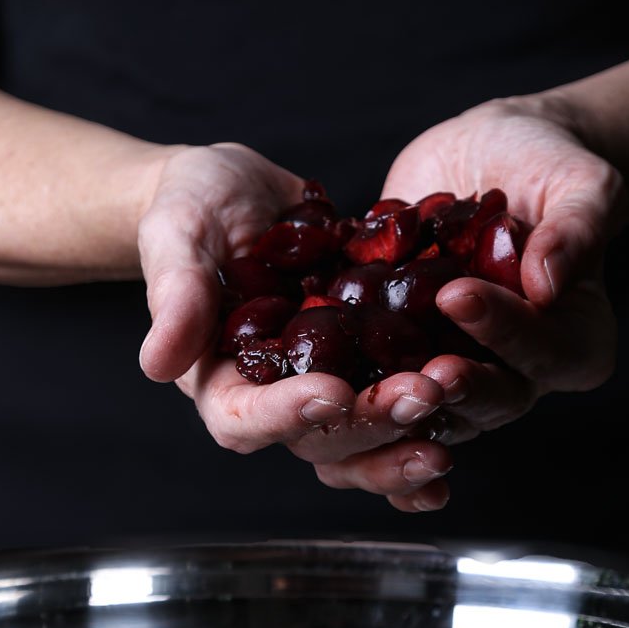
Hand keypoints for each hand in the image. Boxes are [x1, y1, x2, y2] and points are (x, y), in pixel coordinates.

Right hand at [137, 144, 457, 496]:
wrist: (236, 190)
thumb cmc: (191, 208)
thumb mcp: (178, 236)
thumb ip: (176, 295)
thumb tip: (157, 363)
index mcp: (218, 381)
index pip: (244, 419)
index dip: (289, 414)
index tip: (333, 392)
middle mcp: (276, 397)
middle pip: (320, 438)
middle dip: (372, 423)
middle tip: (422, 395)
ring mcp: (326, 382)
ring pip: (366, 436)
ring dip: (409, 436)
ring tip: (454, 412)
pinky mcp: (367, 361)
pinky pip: (399, 403)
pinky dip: (433, 421)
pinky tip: (471, 421)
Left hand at [308, 97, 624, 508]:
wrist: (490, 159)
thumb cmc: (549, 166)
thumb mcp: (581, 182)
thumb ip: (578, 228)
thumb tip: (550, 281)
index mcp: (575, 344)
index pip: (545, 353)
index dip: (504, 332)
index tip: (458, 294)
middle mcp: (517, 375)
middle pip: (486, 402)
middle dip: (446, 387)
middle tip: (413, 368)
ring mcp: (455, 372)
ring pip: (424, 416)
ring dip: (388, 411)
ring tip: (350, 391)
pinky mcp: (399, 359)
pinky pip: (373, 398)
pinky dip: (342, 407)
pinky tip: (305, 392)